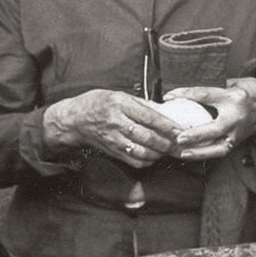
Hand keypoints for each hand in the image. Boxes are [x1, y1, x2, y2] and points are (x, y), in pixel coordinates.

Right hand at [40, 89, 182, 167]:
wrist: (75, 119)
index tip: (181, 130)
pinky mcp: (111, 151)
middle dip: (167, 143)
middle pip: (148, 137)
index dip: (168, 126)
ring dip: (158, 153)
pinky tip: (153, 157)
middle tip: (179, 144)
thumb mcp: (119, 95)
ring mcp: (113, 138)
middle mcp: (117, 122)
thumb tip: (164, 110)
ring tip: (168, 151)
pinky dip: (147, 161)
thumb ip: (142, 104)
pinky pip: (133, 161)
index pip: (150, 117)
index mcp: (121, 104)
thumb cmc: (98, 103)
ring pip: (142, 151)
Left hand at [161, 80, 255, 160]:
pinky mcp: (235, 143)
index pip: (206, 95)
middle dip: (196, 134)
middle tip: (178, 136)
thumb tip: (191, 88)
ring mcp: (236, 133)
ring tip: (180, 152)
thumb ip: (215, 86)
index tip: (168, 96)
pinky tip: (189, 155)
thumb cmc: (248, 93)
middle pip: (214, 128)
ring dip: (198, 151)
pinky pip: (218, 152)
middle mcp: (236, 117)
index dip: (186, 94)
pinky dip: (203, 154)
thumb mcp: (235, 82)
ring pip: (217, 146)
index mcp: (233, 97)